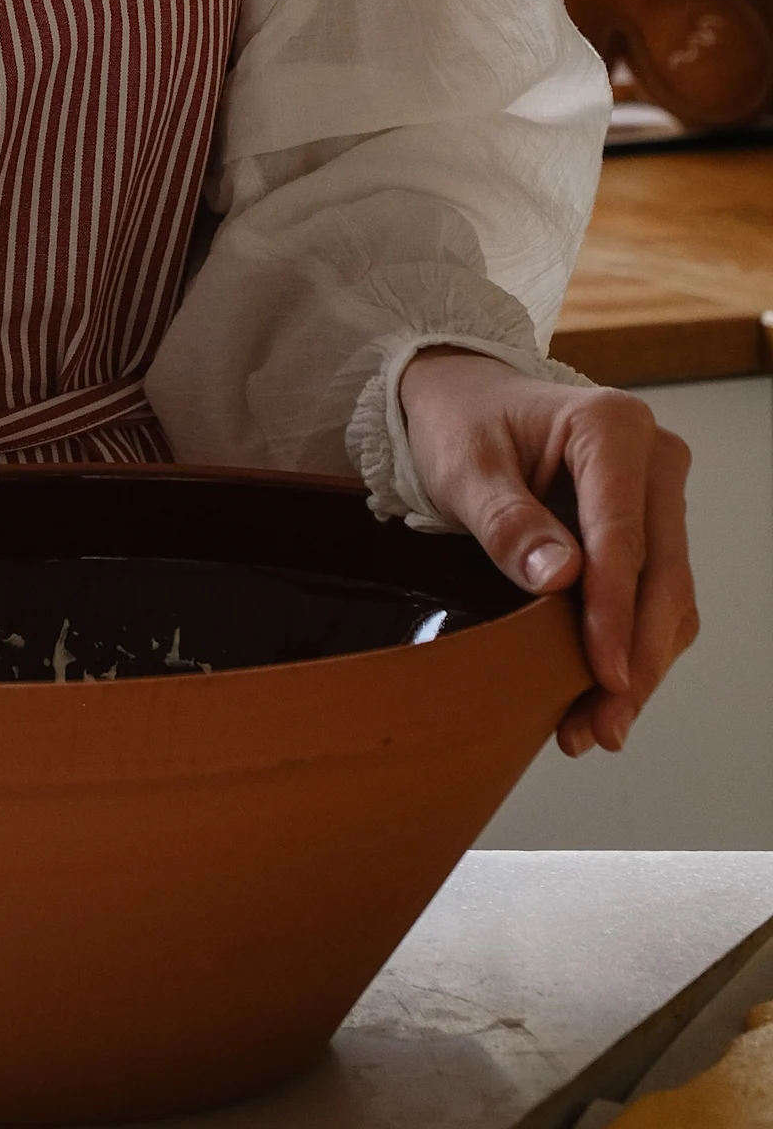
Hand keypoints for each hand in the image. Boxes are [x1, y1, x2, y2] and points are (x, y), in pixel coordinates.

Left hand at [397, 349, 697, 758]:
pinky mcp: (650, 527)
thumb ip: (506, 521)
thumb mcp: (463, 467)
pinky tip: (598, 695)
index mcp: (611, 427)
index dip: (615, 613)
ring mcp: (658, 494)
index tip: (604, 675)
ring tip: (595, 728)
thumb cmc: (459, 423)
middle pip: (662, 574)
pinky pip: (655, 597)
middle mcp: (652, 457)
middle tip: (603, 726)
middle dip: (636, 658)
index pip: (623, 536)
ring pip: (669, 596)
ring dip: (640, 666)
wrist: (461, 401)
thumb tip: (560, 578)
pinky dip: (633, 648)